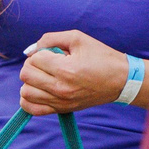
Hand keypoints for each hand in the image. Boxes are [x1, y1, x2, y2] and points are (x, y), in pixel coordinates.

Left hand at [18, 31, 134, 115]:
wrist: (122, 81)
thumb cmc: (102, 57)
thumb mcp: (78, 39)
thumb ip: (50, 39)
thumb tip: (30, 50)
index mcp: (66, 69)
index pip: (34, 59)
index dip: (41, 53)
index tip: (54, 54)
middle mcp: (61, 88)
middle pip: (26, 75)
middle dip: (33, 65)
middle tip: (47, 64)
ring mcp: (61, 101)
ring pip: (25, 92)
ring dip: (31, 82)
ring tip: (44, 77)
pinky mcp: (63, 109)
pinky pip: (32, 109)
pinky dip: (29, 100)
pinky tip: (39, 91)